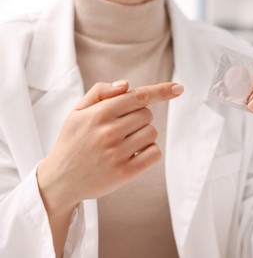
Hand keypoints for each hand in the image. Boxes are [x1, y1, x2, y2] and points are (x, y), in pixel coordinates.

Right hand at [37, 81, 183, 214]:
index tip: (179, 88)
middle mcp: (109, 131)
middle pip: (147, 114)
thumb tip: (126, 85)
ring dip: (144, 136)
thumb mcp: (76, 113)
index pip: (139, 96)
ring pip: (152, 133)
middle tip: (122, 129)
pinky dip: (149, 152)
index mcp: (99, 113)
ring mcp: (118, 153)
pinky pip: (154, 154)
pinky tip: (133, 155)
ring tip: (124, 143)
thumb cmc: (72, 142)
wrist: (61, 180)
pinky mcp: (126, 172)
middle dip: (139, 118)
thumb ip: (100, 93)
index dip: (161, 91)